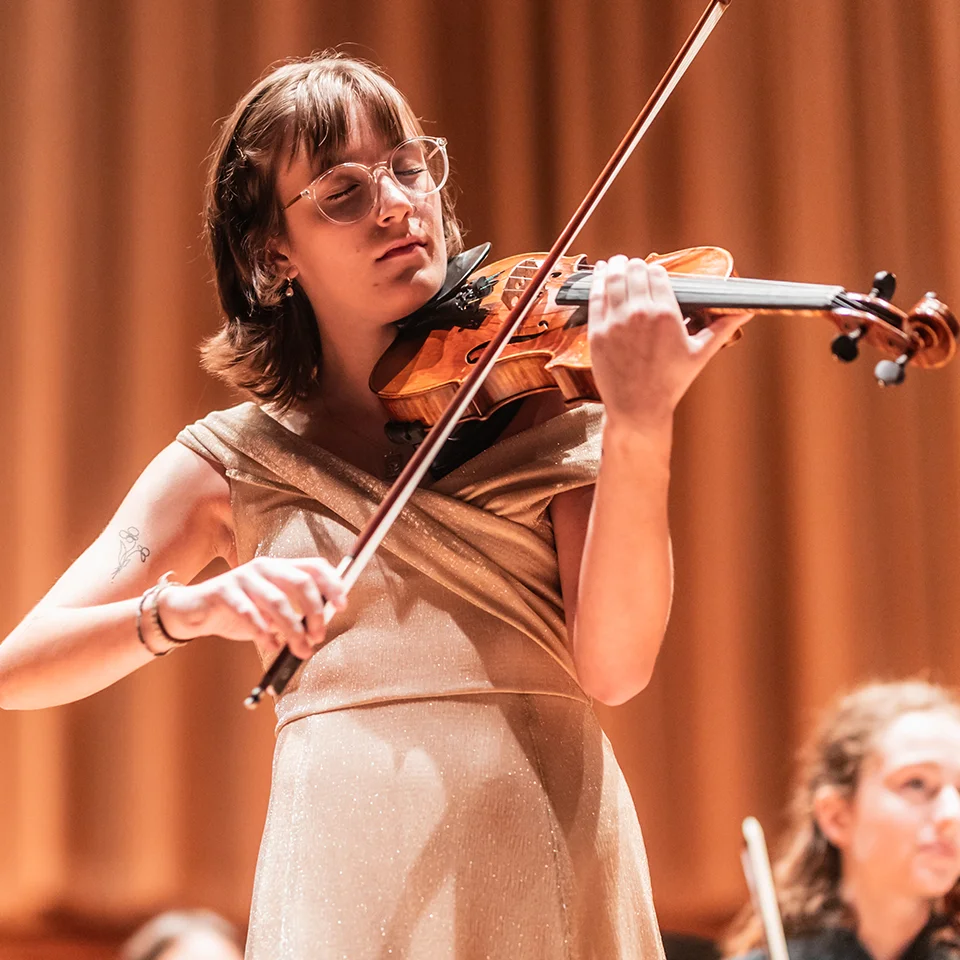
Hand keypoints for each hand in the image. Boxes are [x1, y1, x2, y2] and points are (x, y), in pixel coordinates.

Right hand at [155, 557, 347, 657]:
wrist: (196, 610)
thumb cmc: (241, 611)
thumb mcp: (271, 610)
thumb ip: (295, 612)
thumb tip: (322, 627)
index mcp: (280, 567)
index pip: (314, 566)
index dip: (332, 584)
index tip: (342, 605)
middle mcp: (264, 567)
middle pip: (300, 582)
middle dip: (315, 611)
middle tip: (319, 636)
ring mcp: (243, 577)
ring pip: (277, 601)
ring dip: (293, 629)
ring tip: (300, 649)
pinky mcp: (224, 591)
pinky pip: (249, 613)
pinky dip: (264, 633)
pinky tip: (271, 646)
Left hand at [588, 255, 749, 430]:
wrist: (638, 407)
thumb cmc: (670, 383)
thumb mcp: (699, 353)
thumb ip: (721, 327)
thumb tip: (746, 312)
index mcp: (666, 314)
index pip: (658, 275)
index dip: (656, 271)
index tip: (654, 272)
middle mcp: (640, 314)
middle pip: (635, 272)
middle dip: (635, 266)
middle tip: (633, 265)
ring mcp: (616, 322)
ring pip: (614, 279)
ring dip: (615, 266)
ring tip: (616, 261)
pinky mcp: (597, 332)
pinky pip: (595, 297)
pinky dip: (598, 281)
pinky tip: (601, 273)